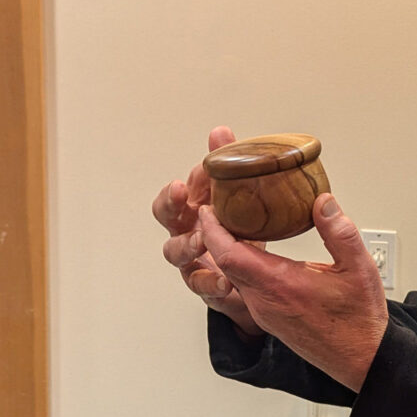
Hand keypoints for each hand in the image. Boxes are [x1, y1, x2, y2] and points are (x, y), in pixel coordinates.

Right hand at [152, 126, 262, 337]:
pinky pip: (202, 286)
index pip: (171, 198)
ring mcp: (192, 261)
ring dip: (189, 245)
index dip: (173, 192)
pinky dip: (213, 283)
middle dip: (170, 209)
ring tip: (204, 240)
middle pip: (165, 221)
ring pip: (176, 253)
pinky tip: (227, 282)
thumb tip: (219, 131)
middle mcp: (185, 233)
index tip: (181, 186)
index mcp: (191, 211)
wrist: (251, 275)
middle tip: (182, 201)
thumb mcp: (234, 196)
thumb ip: (226, 166)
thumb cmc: (237, 229)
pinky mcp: (207, 285)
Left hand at [198, 193, 388, 392]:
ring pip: (232, 277)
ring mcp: (263, 312)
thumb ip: (339, 232)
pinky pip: (243, 288)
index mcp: (280, 285)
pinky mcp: (268, 318)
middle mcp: (264, 301)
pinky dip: (238, 266)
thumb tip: (323, 202)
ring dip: (225, 252)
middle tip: (216, 209)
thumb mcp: (359, 268)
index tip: (208, 208)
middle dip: (214, 235)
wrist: (360, 358)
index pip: (229, 254)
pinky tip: (251, 253)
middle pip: (224, 264)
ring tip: (230, 225)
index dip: (213, 229)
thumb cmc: (358, 318)